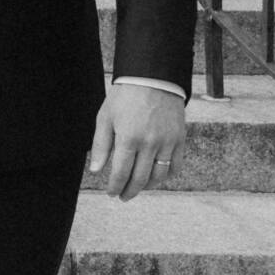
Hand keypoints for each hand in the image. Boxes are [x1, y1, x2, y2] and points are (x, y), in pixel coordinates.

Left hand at [88, 84, 185, 198]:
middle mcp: (149, 143)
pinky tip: (156, 176)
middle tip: (123, 196)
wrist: (153, 78)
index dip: (114, 187)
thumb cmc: (125, 97)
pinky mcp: (179, 139)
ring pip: (158, 176)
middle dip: (129, 191)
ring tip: (138, 188)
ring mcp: (166, 142)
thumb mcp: (105, 117)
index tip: (111, 193)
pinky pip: (175, 166)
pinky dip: (166, 176)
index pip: (120, 173)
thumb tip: (95, 171)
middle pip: (140, 179)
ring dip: (147, 187)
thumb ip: (100, 145)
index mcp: (128, 138)